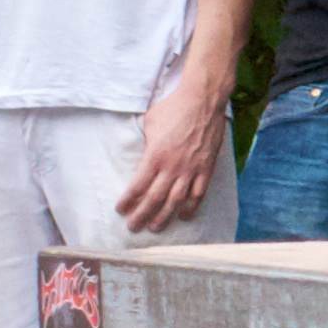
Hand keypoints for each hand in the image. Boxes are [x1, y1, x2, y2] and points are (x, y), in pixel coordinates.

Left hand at [117, 76, 231, 232]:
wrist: (203, 99)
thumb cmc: (174, 107)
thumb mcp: (150, 122)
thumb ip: (147, 142)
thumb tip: (144, 155)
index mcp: (155, 155)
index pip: (138, 185)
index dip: (128, 200)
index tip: (121, 210)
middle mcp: (172, 166)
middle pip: (154, 198)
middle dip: (141, 215)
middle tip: (133, 227)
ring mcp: (191, 169)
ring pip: (175, 201)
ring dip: (164, 217)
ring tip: (155, 227)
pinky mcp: (206, 168)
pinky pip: (198, 193)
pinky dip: (191, 207)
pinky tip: (184, 216)